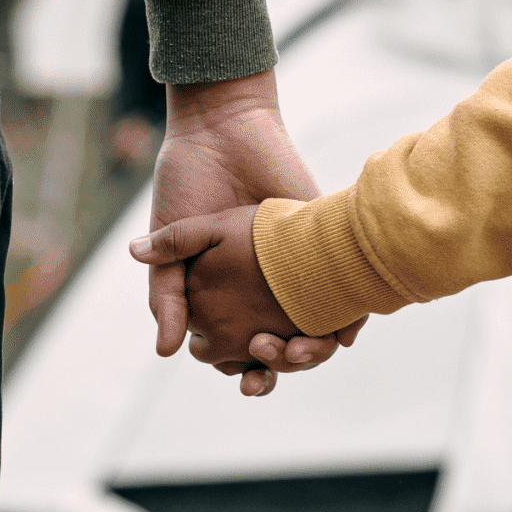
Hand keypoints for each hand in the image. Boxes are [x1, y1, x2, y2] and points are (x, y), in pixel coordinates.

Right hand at [151, 70, 358, 393]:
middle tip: (269, 360)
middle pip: (283, 349)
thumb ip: (166, 296)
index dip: (249, 374)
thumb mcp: (171, 244)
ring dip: (311, 354)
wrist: (222, 132)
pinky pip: (347, 297)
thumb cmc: (188, 184)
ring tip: (296, 351)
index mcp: (226, 294)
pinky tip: (338, 334)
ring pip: (315, 331)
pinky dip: (346, 322)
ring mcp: (296, 271)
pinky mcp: (323, 247)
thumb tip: (164, 351)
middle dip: (281, 369)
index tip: (248, 379)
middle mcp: (264, 288)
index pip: (244, 352)